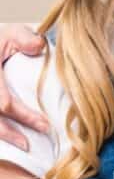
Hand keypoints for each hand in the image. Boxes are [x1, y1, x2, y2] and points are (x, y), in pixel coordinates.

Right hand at [0, 24, 47, 148]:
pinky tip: (9, 137)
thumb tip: (39, 46)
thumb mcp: (10, 33)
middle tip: (29, 144)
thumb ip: (25, 38)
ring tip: (21, 145)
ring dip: (1, 135)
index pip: (4, 103)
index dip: (24, 116)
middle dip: (9, 134)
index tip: (45, 125)